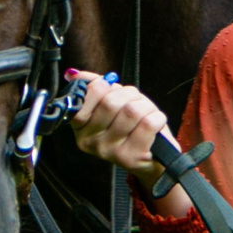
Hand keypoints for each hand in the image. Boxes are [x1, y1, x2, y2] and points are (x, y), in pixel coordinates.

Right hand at [65, 71, 192, 218]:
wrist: (153, 158)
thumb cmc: (131, 127)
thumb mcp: (111, 106)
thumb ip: (94, 88)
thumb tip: (75, 74)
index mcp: (81, 129)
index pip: (84, 98)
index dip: (102, 86)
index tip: (112, 89)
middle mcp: (92, 143)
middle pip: (110, 102)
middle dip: (129, 94)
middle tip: (134, 101)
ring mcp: (111, 152)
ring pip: (132, 110)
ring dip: (145, 105)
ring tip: (145, 113)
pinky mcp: (132, 157)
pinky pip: (149, 122)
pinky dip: (157, 117)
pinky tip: (154, 125)